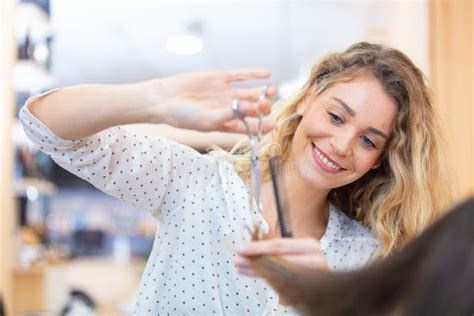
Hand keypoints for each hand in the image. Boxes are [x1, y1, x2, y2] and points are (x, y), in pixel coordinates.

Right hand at [150, 69, 276, 133]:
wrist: (165, 99)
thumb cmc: (184, 116)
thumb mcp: (208, 120)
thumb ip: (230, 115)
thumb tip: (251, 109)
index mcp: (226, 124)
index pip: (249, 126)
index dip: (262, 126)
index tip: (273, 125)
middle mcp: (228, 109)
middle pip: (252, 109)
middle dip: (262, 108)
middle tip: (268, 105)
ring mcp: (225, 93)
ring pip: (249, 93)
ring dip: (262, 92)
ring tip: (272, 91)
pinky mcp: (220, 78)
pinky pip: (240, 76)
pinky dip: (253, 75)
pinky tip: (266, 75)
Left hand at [234, 238, 327, 276]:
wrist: (327, 283)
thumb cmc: (305, 260)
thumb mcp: (292, 250)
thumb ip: (276, 249)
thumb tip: (250, 247)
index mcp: (310, 246)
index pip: (279, 245)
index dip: (258, 247)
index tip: (242, 249)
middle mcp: (315, 260)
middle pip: (278, 259)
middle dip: (255, 260)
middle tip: (239, 259)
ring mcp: (314, 276)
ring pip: (279, 273)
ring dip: (256, 270)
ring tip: (241, 266)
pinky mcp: (309, 290)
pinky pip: (284, 285)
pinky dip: (267, 279)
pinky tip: (255, 274)